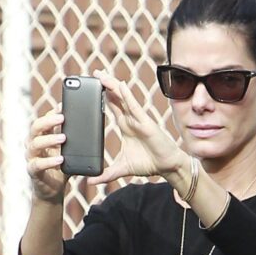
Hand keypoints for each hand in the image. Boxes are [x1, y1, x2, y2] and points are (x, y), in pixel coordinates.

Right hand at [25, 105, 67, 202]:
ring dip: (49, 139)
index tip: (64, 105)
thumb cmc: (61, 166)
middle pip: (36, 127)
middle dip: (49, 121)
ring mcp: (31, 157)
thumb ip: (76, 140)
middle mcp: (34, 143)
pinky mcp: (32, 171)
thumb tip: (94, 125)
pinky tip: (60, 159)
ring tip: (63, 138)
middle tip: (63, 118)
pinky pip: (37, 164)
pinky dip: (49, 161)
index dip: (53, 112)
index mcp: (42, 136)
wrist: (52, 188)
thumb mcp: (69, 151)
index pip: (45, 119)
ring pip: (35, 143)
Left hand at [88, 70, 182, 184]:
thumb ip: (106, 174)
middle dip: (105, 85)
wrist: (167, 166)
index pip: (111, 106)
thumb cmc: (149, 163)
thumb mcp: (121, 168)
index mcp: (125, 126)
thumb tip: (90, 181)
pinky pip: (134, 107)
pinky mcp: (146, 123)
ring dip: (113, 86)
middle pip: (116, 98)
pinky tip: (119, 86)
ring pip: (123, 98)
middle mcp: (131, 119)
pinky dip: (127, 96)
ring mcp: (138, 119)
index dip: (101, 96)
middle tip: (93, 73)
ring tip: (101, 75)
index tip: (88, 87)